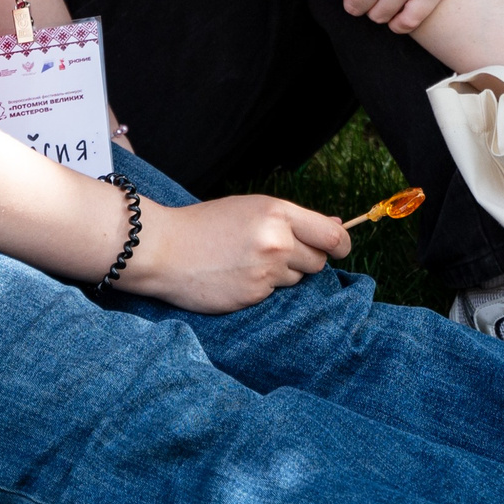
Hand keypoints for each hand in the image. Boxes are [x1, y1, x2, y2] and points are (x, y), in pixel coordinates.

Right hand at [120, 194, 350, 313]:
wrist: (162, 249)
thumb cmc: (205, 225)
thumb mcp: (250, 209)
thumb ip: (293, 219)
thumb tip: (338, 224)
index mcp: (277, 212)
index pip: (332, 235)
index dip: (341, 244)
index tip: (339, 250)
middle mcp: (277, 240)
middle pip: (319, 260)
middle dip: (306, 260)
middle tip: (276, 254)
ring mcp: (266, 270)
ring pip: (298, 279)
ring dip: (283, 275)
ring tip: (248, 263)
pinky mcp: (254, 294)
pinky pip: (274, 295)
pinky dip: (262, 288)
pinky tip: (237, 277)